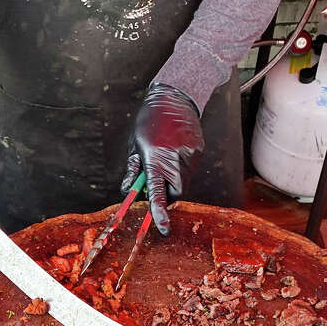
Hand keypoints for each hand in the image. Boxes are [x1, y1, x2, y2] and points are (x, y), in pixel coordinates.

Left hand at [121, 83, 203, 235]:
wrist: (175, 97)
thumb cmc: (149, 121)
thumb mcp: (134, 145)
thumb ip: (133, 171)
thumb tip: (127, 191)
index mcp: (155, 158)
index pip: (157, 193)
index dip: (159, 213)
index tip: (162, 228)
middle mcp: (175, 159)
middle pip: (174, 193)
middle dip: (166, 195)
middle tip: (156, 184)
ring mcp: (190, 156)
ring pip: (183, 183)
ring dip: (172, 180)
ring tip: (164, 159)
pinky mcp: (199, 151)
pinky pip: (189, 170)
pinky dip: (180, 168)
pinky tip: (174, 150)